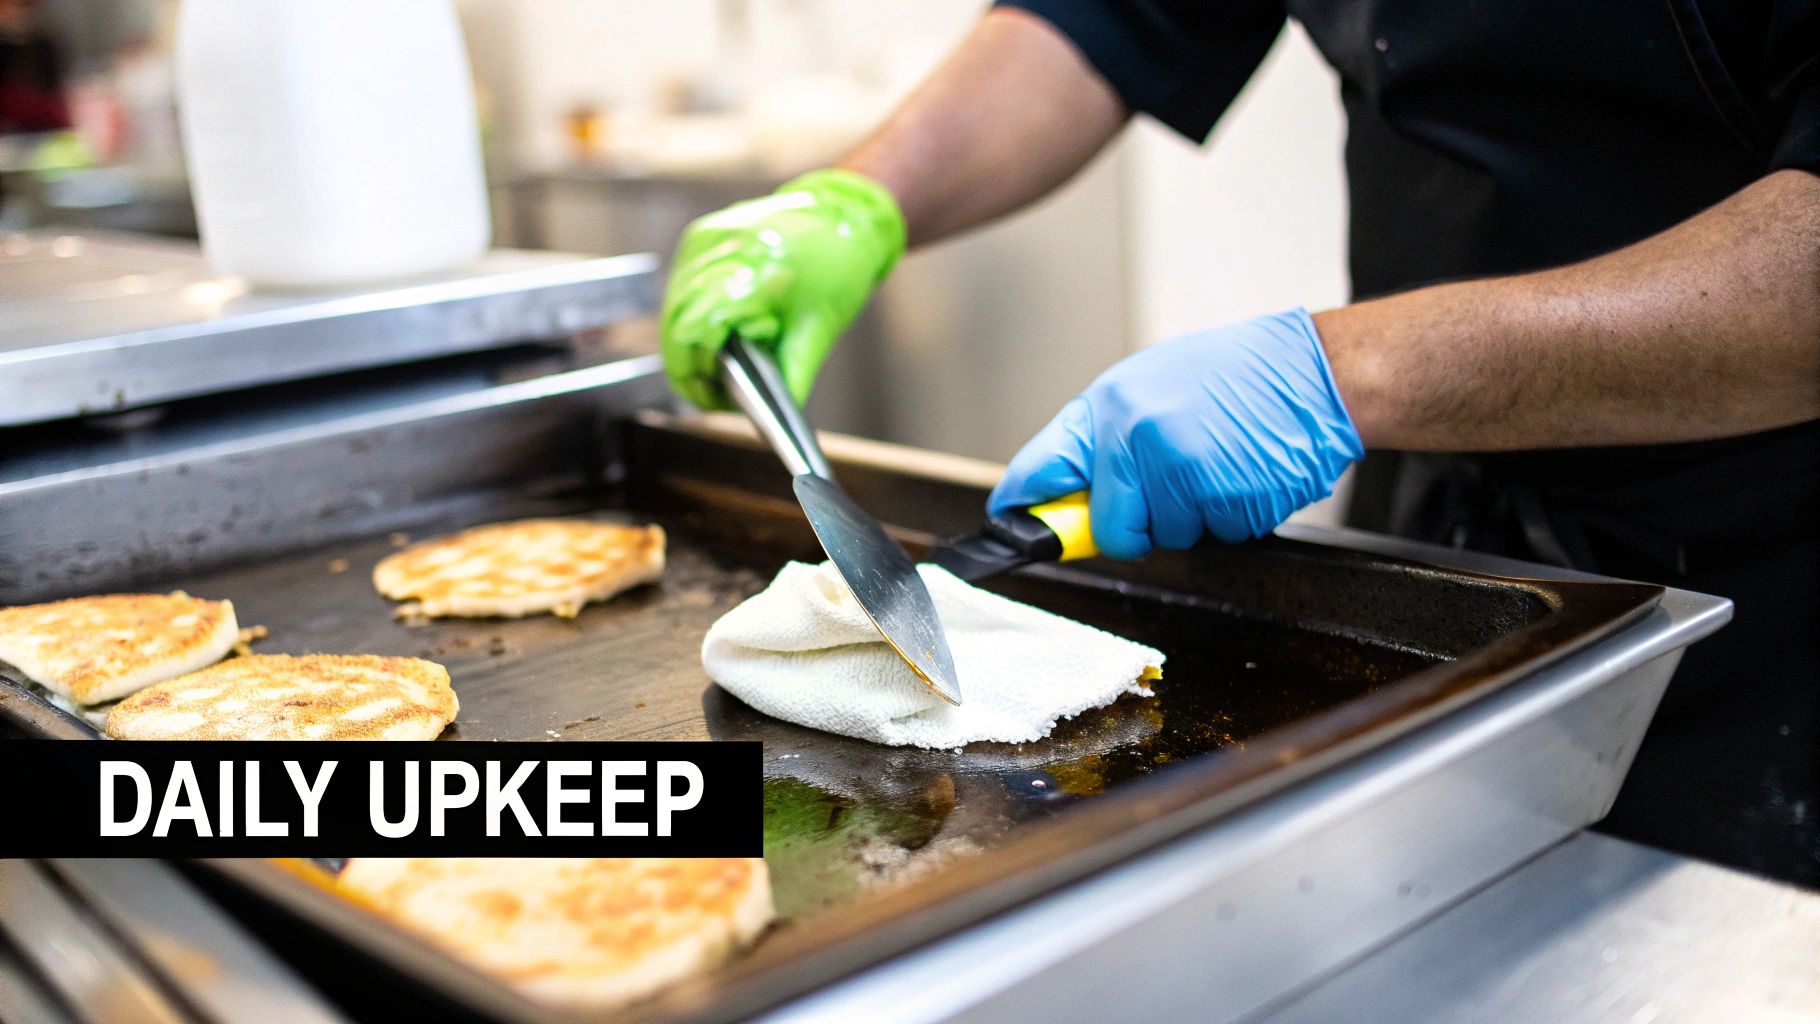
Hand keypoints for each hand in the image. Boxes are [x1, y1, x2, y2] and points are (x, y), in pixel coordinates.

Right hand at [660, 168, 904, 409]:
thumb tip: (773, 416)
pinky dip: (695, 316)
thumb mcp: (820, 329)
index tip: (715, 401)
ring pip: (673, 309)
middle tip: (719, 392)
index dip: (696, 376)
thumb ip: (793, 374)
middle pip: (676, 326)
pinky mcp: (700, 236)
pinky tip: (724, 327)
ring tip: (726, 359)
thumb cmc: (839, 264)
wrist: (844, 212)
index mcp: (750, 272)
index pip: (692, 335)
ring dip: (692, 343)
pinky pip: (682, 288)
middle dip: (692, 367)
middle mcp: (718, 250)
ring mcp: (704, 240)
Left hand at [989, 309, 1362, 557]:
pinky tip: (1243, 473)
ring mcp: (1178, 469)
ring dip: (1189, 518)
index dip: (1025, 511)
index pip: (1042, 470)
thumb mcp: (1153, 384)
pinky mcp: (1221, 497)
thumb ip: (1106, 438)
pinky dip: (1227, 519)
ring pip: (1163, 536)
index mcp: (1110, 406)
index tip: (1011, 531)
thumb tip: (1063, 492)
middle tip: (1169, 494)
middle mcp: (1135, 436)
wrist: (1316, 372)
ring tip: (1218, 464)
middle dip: (1134, 527)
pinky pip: (1209, 536)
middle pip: (1108, 528)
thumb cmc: (1239, 376)